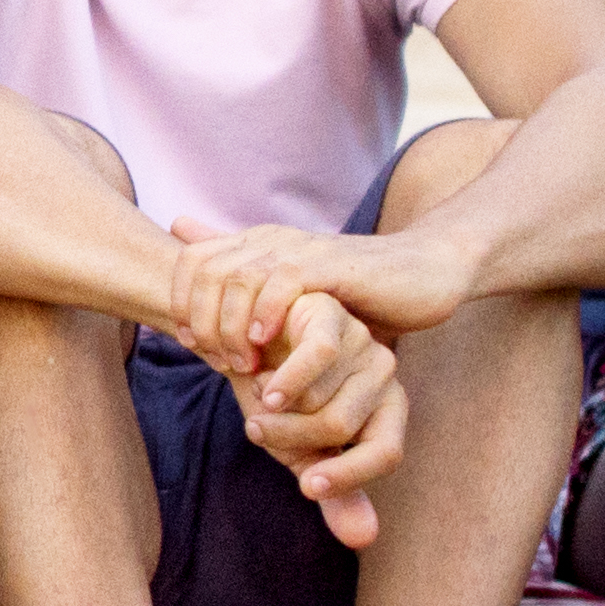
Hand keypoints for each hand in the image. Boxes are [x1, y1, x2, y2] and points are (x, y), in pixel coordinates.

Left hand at [165, 212, 467, 363]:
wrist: (425, 272)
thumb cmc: (358, 290)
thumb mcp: (295, 290)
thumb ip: (248, 283)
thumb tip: (187, 243)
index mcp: (258, 243)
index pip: (191, 261)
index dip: (179, 301)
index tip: (188, 344)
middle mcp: (272, 239)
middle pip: (204, 270)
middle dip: (200, 319)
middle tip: (214, 362)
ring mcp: (300, 248)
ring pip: (237, 277)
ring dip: (229, 326)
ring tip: (240, 366)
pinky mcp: (330, 264)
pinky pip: (284, 281)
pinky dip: (265, 313)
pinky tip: (264, 344)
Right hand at [217, 286, 407, 549]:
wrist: (241, 338)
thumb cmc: (277, 397)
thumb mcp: (302, 450)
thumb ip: (333, 490)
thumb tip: (363, 541)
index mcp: (386, 410)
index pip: (387, 453)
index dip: (348, 477)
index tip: (304, 485)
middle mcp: (384, 374)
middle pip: (341, 426)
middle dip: (288, 436)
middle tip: (256, 429)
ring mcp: (362, 341)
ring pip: (320, 394)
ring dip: (273, 404)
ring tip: (253, 390)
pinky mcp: (332, 314)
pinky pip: (316, 355)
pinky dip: (280, 375)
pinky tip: (252, 372)